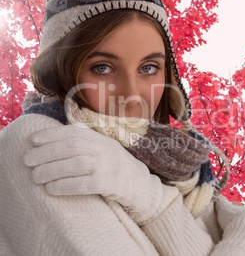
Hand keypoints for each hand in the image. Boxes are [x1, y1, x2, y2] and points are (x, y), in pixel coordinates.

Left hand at [23, 124, 158, 213]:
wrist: (141, 186)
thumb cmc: (115, 168)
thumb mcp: (105, 150)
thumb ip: (86, 144)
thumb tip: (55, 140)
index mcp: (102, 139)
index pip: (75, 132)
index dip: (52, 134)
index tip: (33, 140)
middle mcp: (106, 149)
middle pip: (72, 146)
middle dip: (46, 152)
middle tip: (27, 160)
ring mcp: (109, 166)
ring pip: (76, 163)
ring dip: (52, 169)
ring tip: (36, 176)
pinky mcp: (111, 183)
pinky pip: (84, 184)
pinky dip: (65, 185)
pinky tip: (52, 188)